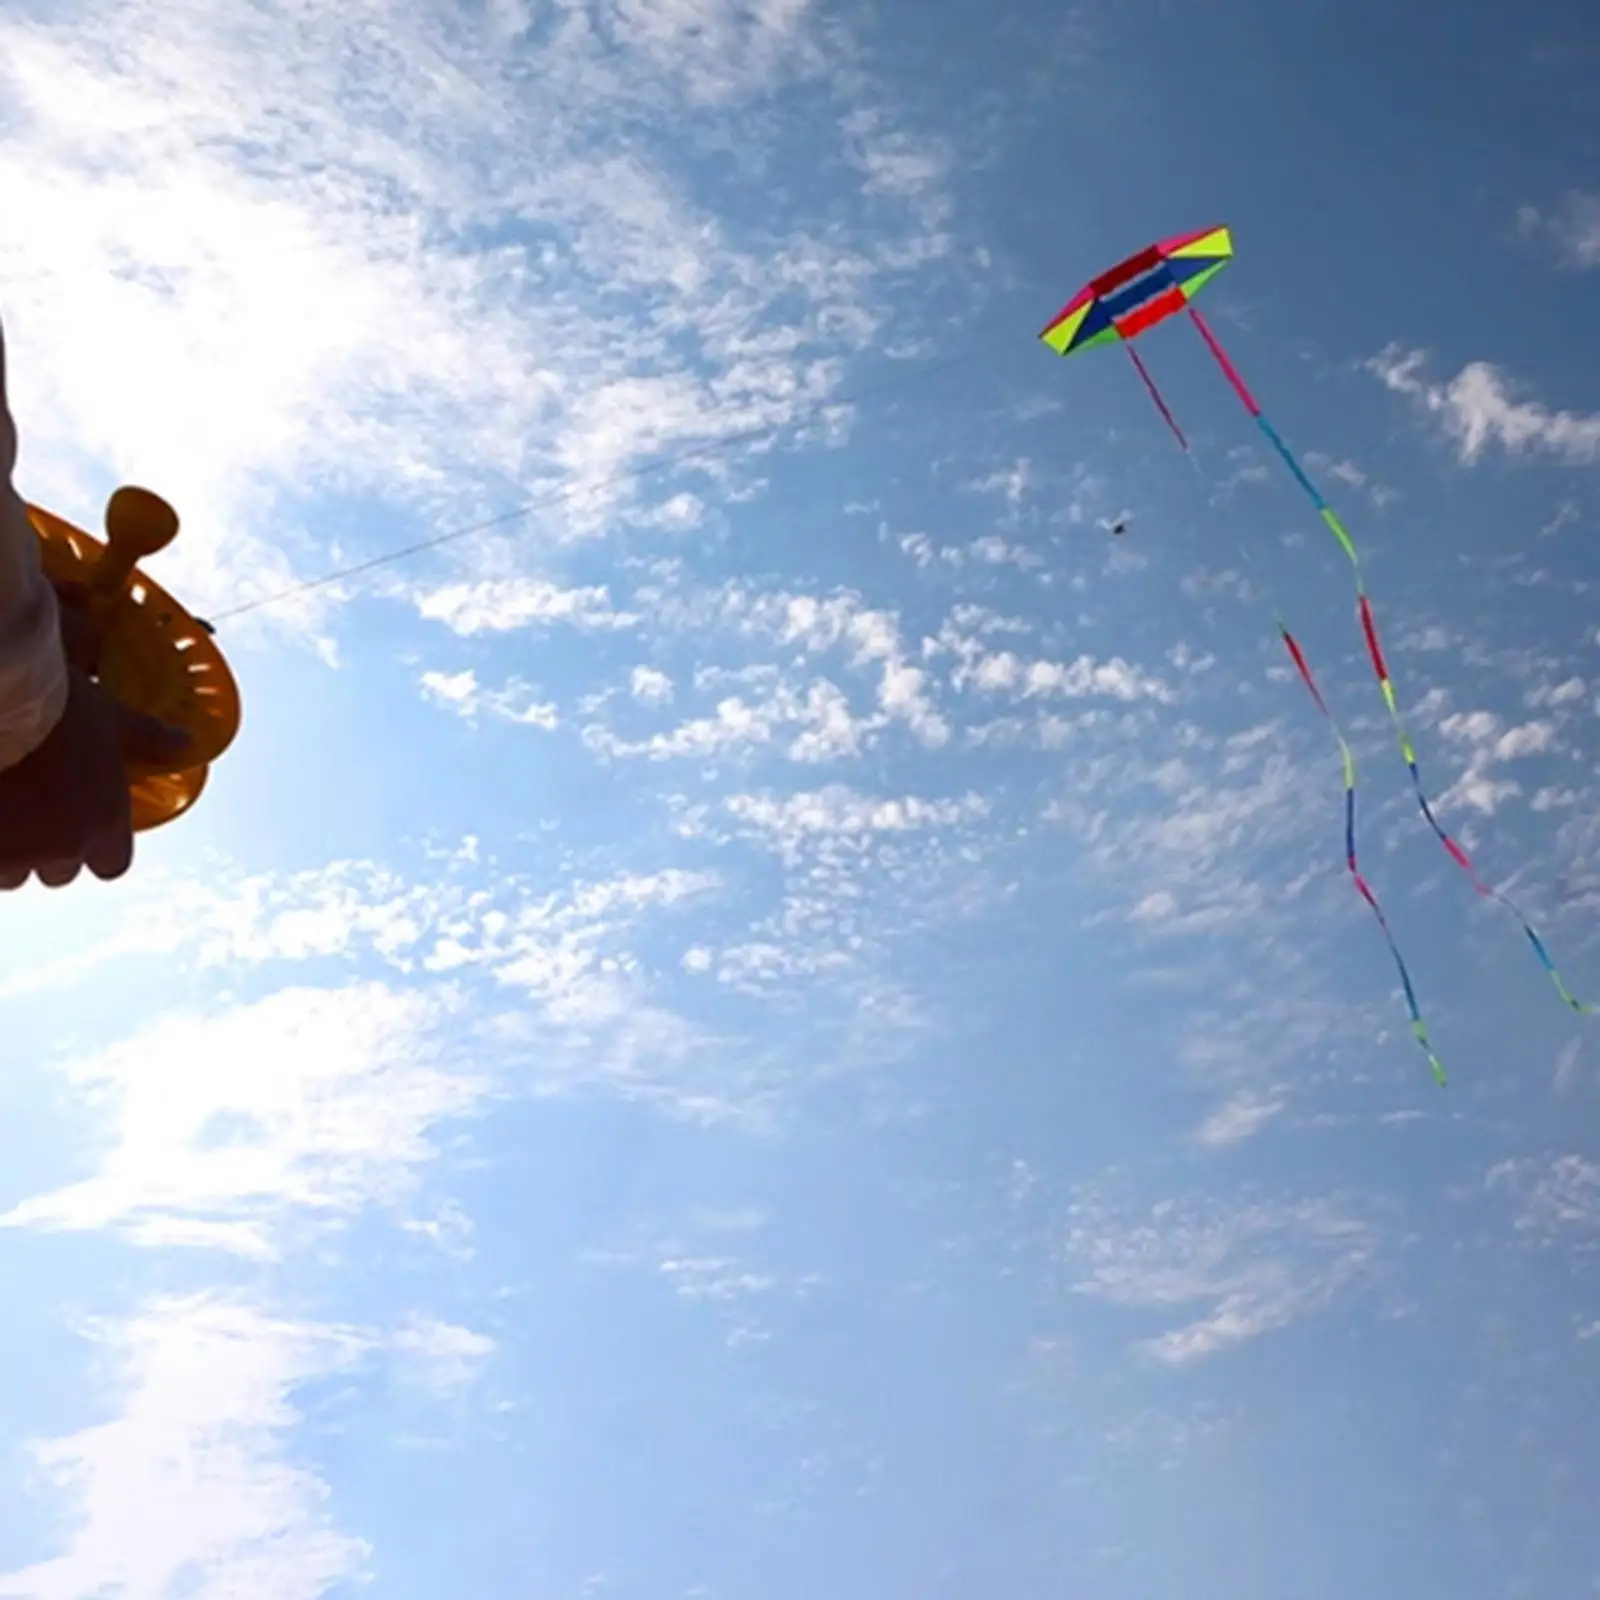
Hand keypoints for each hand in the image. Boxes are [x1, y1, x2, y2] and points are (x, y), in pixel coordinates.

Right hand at [0, 588, 189, 889]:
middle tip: (39, 814)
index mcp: (105, 822)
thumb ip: (150, 738)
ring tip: (9, 814)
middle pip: (61, 873)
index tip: (88, 828)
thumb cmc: (59, 708)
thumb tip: (185, 742)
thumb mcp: (114, 717)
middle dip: (52, 851)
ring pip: (14, 875)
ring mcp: (14, 852)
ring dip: (12, 854)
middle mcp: (63, 847)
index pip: (113, 866)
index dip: (101, 851)